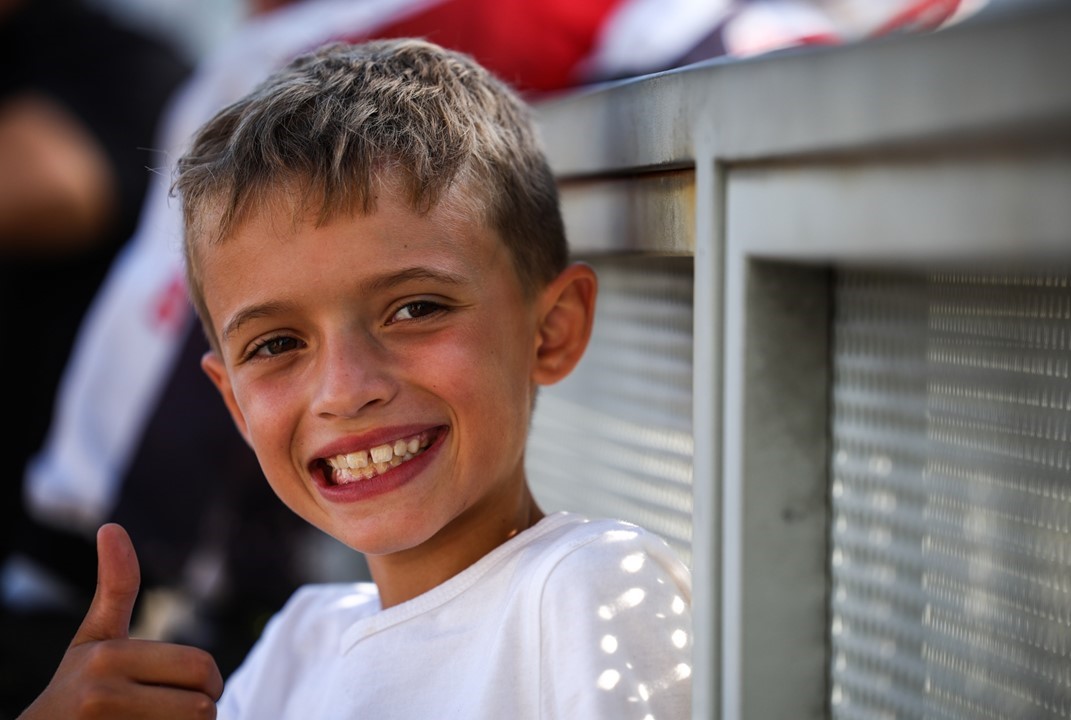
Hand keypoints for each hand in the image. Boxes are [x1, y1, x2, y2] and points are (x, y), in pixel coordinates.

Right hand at [18, 524, 223, 718]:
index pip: (201, 668)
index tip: (188, 685)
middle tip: (173, 710)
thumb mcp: (94, 637)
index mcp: (109, 658)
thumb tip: (112, 526)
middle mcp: (103, 697)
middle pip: (202, 707)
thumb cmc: (78, 686)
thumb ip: (116, 587)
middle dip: (200, 709)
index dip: (208, 681)